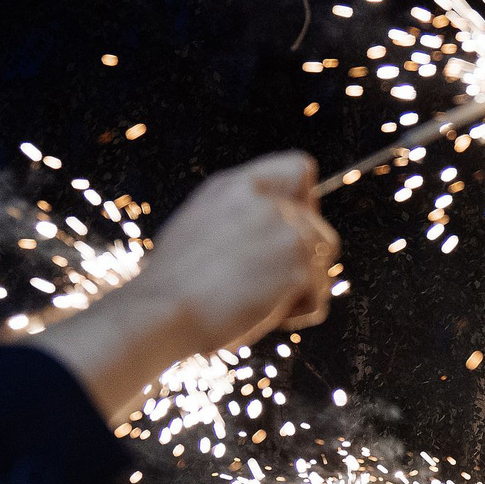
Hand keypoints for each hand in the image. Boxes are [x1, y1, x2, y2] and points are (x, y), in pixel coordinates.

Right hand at [129, 149, 341, 343]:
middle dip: (301, 262)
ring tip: (259, 301)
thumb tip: (275, 232)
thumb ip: (241, 217)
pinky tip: (261, 315)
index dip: (306, 203)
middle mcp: (267, 202)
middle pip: (320, 229)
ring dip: (300, 289)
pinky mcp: (296, 267)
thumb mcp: (201, 225)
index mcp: (238, 186)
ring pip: (323, 263)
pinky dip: (296, 314)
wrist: (161, 311)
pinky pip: (318, 297)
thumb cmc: (173, 283)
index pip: (301, 168)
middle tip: (262, 285)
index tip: (289, 232)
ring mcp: (286, 232)